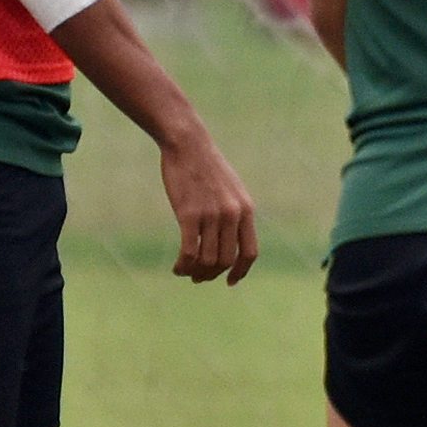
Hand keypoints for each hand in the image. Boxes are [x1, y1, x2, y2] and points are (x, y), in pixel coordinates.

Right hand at [156, 128, 259, 283]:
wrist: (188, 145)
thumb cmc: (207, 167)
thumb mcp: (231, 190)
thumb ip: (235, 214)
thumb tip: (231, 242)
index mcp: (246, 210)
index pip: (249, 252)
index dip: (240, 271)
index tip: (230, 281)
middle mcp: (232, 214)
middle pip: (225, 260)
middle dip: (211, 274)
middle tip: (198, 277)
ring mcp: (211, 215)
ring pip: (206, 260)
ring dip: (194, 272)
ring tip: (184, 271)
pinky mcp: (189, 214)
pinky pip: (188, 252)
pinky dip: (183, 266)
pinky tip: (177, 268)